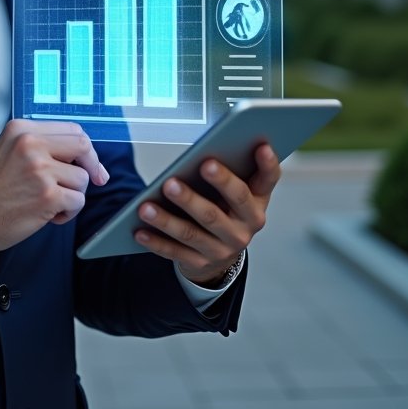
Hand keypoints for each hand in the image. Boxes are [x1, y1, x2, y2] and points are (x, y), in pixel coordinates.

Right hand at [0, 119, 109, 253]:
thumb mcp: (7, 148)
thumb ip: (39, 144)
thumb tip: (77, 151)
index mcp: (23, 130)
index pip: (71, 129)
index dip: (86, 148)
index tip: (91, 163)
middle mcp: (32, 145)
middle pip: (83, 146)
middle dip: (93, 165)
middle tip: (96, 179)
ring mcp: (40, 170)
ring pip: (82, 178)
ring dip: (73, 195)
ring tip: (51, 203)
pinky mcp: (47, 196)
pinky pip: (77, 201)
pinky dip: (68, 212)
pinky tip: (50, 215)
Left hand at [133, 143, 280, 285]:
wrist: (222, 255)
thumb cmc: (225, 207)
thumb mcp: (234, 191)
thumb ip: (226, 172)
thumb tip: (203, 151)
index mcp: (256, 202)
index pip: (267, 181)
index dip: (267, 164)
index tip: (261, 145)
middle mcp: (244, 228)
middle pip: (217, 211)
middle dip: (192, 198)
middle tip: (171, 182)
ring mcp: (223, 248)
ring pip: (191, 233)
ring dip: (166, 220)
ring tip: (145, 207)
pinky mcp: (201, 263)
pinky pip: (175, 252)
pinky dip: (156, 241)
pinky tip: (139, 231)